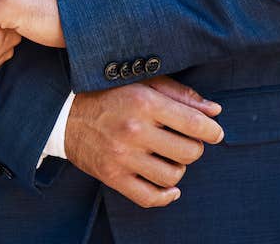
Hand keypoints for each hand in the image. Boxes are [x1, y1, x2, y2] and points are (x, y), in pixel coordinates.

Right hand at [65, 76, 224, 208]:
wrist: (64, 112)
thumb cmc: (108, 93)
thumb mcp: (141, 82)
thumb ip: (179, 95)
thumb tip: (215, 111)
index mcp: (143, 102)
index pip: (194, 124)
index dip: (212, 131)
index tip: (213, 132)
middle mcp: (134, 129)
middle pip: (189, 153)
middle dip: (193, 147)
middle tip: (182, 140)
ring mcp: (123, 156)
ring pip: (173, 176)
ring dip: (177, 168)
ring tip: (166, 155)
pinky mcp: (113, 176)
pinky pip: (151, 197)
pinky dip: (166, 195)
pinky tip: (168, 186)